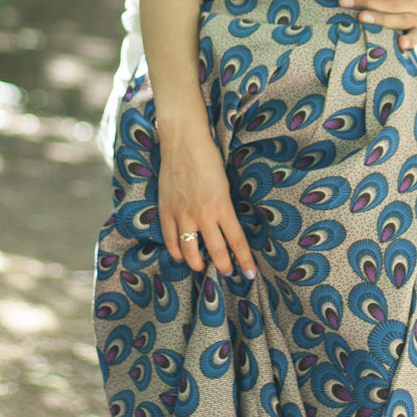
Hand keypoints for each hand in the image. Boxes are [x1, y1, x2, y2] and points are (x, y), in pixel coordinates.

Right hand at [156, 124, 254, 279]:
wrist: (183, 141)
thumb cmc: (209, 158)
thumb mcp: (225, 184)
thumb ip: (225, 207)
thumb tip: (227, 227)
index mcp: (223, 206)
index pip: (237, 242)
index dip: (244, 261)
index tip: (250, 274)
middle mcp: (203, 214)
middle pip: (215, 251)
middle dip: (224, 267)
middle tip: (228, 273)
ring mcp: (182, 213)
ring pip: (189, 250)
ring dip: (197, 263)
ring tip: (202, 267)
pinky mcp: (166, 209)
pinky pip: (170, 238)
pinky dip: (175, 250)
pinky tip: (180, 256)